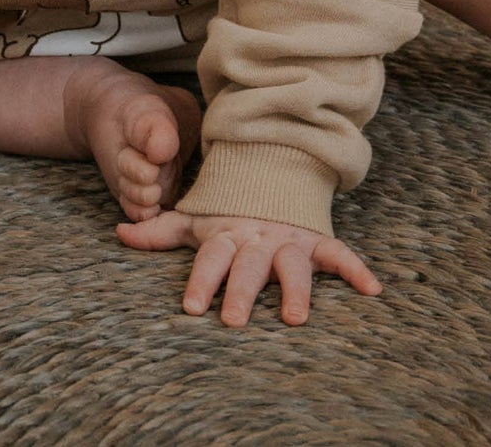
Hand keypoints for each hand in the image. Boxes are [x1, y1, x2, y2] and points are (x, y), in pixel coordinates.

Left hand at [116, 210, 380, 326]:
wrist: (270, 170)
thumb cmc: (228, 211)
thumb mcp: (195, 218)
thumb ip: (160, 230)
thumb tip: (118, 231)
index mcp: (227, 233)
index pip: (211, 257)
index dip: (201, 279)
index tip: (191, 305)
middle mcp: (257, 237)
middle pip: (249, 265)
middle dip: (241, 290)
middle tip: (233, 319)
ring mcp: (288, 238)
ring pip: (292, 264)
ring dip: (295, 289)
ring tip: (295, 318)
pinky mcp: (315, 239)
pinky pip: (338, 253)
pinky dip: (355, 269)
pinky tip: (372, 289)